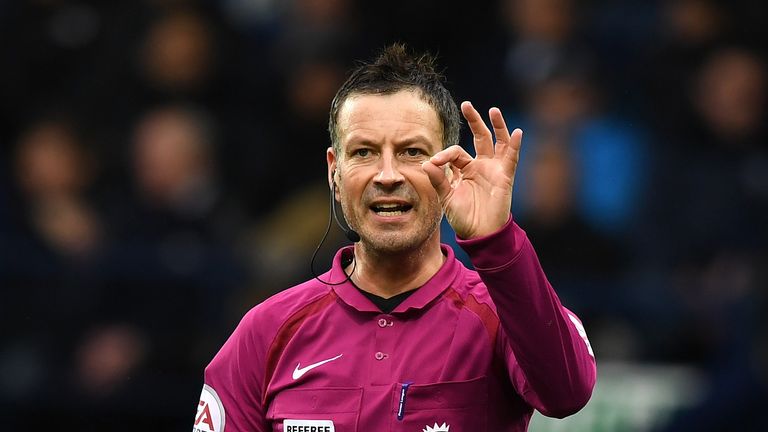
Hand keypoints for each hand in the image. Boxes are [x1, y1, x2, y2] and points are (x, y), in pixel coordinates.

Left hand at [422, 101, 521, 238]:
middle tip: (466, 104)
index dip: (444, 154)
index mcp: (464, 169)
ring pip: (497, 142)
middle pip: (479, 137)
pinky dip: (514, 145)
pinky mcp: (505, 177)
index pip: (455, 152)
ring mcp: (494, 169)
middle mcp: (480, 165)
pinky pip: (511, 158)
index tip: (434, 162)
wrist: (480, 233)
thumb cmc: (463, 216)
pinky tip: (516, 133)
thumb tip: (426, 162)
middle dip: (474, 121)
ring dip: (497, 126)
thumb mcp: (446, 197)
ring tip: (494, 110)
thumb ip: (438, 179)